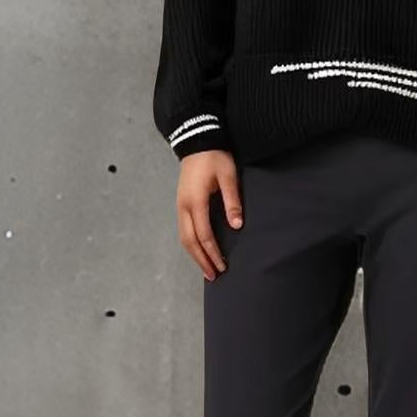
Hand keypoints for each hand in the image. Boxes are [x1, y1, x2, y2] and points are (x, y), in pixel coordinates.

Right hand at [176, 148, 242, 280]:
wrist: (197, 141)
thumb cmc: (214, 158)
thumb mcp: (228, 176)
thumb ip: (232, 201)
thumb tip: (237, 225)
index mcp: (195, 201)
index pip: (204, 234)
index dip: (213, 252)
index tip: (223, 265)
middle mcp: (183, 207)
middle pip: (189, 241)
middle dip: (201, 260)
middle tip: (213, 276)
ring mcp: (180, 205)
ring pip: (184, 237)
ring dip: (194, 254)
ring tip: (206, 268)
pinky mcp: (181, 203)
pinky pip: (183, 230)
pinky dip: (191, 244)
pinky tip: (199, 250)